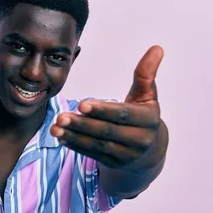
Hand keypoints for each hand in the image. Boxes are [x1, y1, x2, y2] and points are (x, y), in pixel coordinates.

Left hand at [51, 46, 164, 169]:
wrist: (150, 150)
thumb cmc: (143, 115)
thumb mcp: (147, 96)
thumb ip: (146, 74)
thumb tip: (156, 48)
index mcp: (149, 120)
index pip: (122, 115)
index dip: (102, 110)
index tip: (81, 104)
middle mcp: (140, 140)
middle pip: (107, 131)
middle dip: (82, 124)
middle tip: (61, 117)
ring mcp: (127, 155)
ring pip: (97, 145)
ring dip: (74, 136)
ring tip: (55, 127)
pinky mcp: (114, 164)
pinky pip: (93, 154)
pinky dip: (76, 146)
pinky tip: (61, 137)